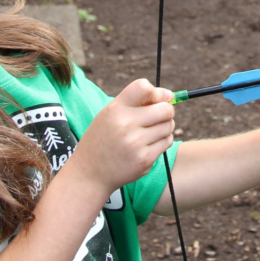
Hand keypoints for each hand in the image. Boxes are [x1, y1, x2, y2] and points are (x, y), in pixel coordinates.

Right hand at [70, 80, 174, 194]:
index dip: (157, 92)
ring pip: (169, 126)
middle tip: (159, 117)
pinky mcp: (144, 159)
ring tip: (151, 133)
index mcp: (115, 109)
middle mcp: (125, 124)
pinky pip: (167, 142)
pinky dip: (163, 142)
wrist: (89, 173)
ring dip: (165, 128)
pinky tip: (150, 145)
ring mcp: (136, 143)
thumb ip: (134, 103)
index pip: (143, 87)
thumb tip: (169, 96)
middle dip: (167, 111)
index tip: (160, 99)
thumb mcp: (109, 115)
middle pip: (165, 109)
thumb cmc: (103, 140)